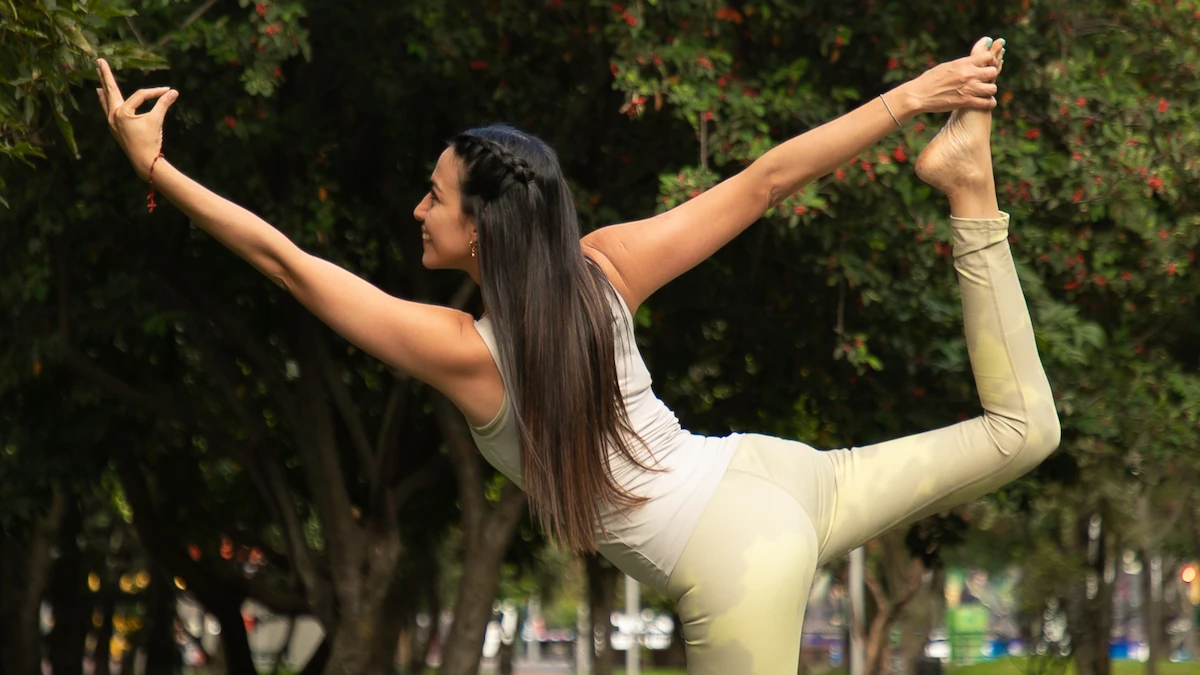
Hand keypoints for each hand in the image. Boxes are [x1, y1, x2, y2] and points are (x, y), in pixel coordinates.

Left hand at [96, 58, 178, 180]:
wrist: (144, 162)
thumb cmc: (150, 141)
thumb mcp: (157, 120)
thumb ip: (163, 104)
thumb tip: (174, 92)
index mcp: (122, 112)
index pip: (140, 96)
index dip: (155, 93)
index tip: (168, 91)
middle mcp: (113, 115)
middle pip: (110, 90)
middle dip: (106, 75)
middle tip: (99, 61)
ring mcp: (112, 122)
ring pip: (106, 101)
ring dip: (104, 90)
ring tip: (97, 81)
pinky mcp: (115, 128)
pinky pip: (108, 110)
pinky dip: (105, 102)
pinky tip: (102, 96)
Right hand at [901, 36, 1004, 114]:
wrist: (918, 95)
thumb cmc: (929, 80)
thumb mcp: (947, 66)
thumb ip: (962, 63)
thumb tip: (972, 59)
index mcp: (963, 63)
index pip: (988, 57)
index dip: (990, 61)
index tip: (987, 66)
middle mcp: (968, 74)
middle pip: (993, 72)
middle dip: (990, 76)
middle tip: (985, 81)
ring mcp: (968, 89)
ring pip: (992, 88)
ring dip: (989, 90)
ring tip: (984, 92)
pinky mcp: (966, 102)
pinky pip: (987, 103)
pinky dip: (989, 103)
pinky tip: (985, 102)